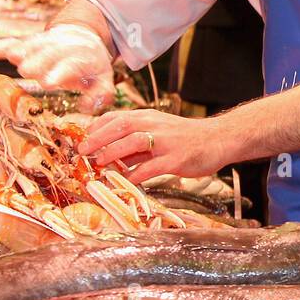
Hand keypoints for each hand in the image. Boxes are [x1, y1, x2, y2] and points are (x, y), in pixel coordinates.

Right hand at [0, 24, 115, 112]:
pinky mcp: (31, 42)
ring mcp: (46, 43)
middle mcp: (63, 48)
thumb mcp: (104, 80)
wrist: (84, 37)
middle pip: (50, 54)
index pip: (72, 65)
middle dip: (39, 61)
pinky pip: (16, 43)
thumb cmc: (92, 67)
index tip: (48, 83)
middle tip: (26, 71)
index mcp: (82, 58)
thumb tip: (87, 106)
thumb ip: (101, 94)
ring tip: (10, 56)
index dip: (60, 73)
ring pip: (33, 46)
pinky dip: (3, 46)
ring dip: (21, 50)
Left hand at [78, 109, 226, 182]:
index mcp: (147, 118)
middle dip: (98, 138)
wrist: (218, 139)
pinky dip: (136, 174)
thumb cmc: (185, 138)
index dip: (96, 127)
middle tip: (82, 150)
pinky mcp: (175, 159)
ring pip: (134, 142)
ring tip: (100, 163)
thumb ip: (135, 144)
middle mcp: (154, 125)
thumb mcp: (158, 132)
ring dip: (113, 152)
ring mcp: (165, 142)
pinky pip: (151, 167)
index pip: (116, 117)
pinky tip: (125, 182)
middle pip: (120, 126)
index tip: (81, 139)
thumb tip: (108, 155)